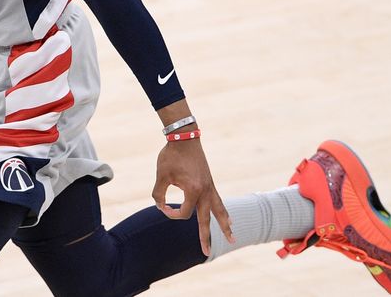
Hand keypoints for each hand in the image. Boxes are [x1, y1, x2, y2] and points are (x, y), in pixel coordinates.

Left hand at [152, 139, 233, 255]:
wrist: (185, 137)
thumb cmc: (171, 155)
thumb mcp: (161, 175)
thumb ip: (158, 193)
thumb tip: (160, 206)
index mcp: (193, 190)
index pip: (182, 213)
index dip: (170, 213)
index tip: (162, 206)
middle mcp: (205, 191)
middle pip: (206, 219)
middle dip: (206, 237)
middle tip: (206, 252)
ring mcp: (210, 187)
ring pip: (219, 211)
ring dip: (224, 226)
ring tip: (232, 239)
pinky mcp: (210, 183)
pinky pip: (219, 201)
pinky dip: (223, 211)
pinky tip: (228, 219)